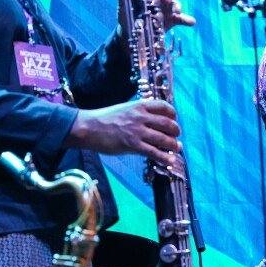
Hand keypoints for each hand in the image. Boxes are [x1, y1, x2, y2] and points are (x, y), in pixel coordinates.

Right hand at [65, 99, 181, 163]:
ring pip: (163, 138)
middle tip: (177, 136)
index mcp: (139, 106)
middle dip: (176, 131)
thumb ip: (139, 113)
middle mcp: (140, 117)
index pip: (163, 106)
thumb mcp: (124, 109)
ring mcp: (137, 131)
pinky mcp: (132, 145)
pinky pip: (153, 152)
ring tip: (177, 148)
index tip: (174, 119)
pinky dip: (164, 157)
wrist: (88, 127)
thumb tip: (152, 122)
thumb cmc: (104, 119)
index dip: (173, 114)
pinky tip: (169, 160)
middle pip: (167, 123)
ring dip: (173, 144)